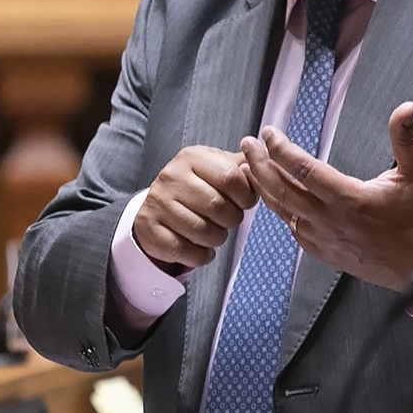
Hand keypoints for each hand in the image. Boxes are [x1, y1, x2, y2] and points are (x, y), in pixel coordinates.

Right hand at [133, 145, 257, 272]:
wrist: (156, 207)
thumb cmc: (195, 188)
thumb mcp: (215, 167)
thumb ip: (241, 165)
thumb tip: (264, 159)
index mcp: (192, 158)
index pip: (231, 177)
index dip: (246, 196)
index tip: (244, 202)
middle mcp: (171, 177)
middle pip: (217, 206)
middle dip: (232, 219)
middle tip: (228, 220)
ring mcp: (157, 203)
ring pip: (202, 231)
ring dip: (217, 238)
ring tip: (214, 232)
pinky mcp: (149, 230)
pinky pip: (185, 251)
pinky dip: (200, 255)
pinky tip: (200, 248)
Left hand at [241, 101, 412, 289]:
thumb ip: (406, 138)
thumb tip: (405, 108)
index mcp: (351, 199)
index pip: (303, 169)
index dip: (281, 148)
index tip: (269, 133)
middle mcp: (332, 221)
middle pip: (282, 190)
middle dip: (259, 165)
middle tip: (247, 144)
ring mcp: (326, 240)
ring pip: (283, 212)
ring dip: (263, 188)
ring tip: (250, 167)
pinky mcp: (327, 254)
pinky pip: (294, 230)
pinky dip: (280, 212)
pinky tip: (276, 199)